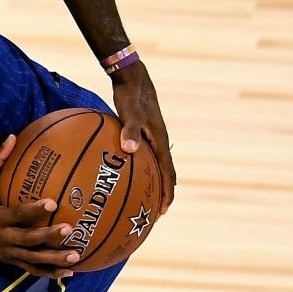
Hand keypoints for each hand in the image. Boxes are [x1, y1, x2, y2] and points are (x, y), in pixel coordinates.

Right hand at [0, 135, 82, 278]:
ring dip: (54, 260)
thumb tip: (12, 136)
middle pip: (27, 241)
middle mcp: (2, 238)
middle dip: (48, 237)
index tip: (52, 202)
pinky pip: (31, 269)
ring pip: (32, 259)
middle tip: (68, 229)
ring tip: (75, 257)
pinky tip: (68, 274)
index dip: (34, 210)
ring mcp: (7, 253)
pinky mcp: (11, 261)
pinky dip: (49, 273)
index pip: (17, 214)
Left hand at [111, 65, 176, 213]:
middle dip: (162, 194)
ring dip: (153, 183)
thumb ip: (130, 131)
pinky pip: (144, 156)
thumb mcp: (130, 113)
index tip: (161, 212)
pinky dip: (139, 169)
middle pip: (165, 174)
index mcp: (160, 141)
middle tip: (153, 214)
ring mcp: (152, 138)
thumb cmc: (130, 95)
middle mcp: (159, 141)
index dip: (166, 194)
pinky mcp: (143, 133)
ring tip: (141, 200)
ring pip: (156, 166)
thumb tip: (129, 150)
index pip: (168, 174)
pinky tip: (124, 174)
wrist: (133, 77)